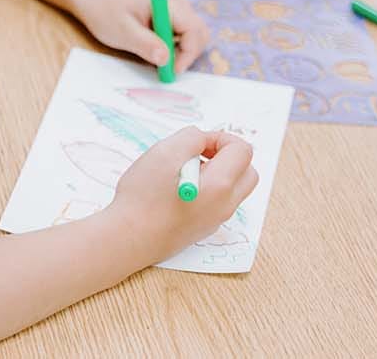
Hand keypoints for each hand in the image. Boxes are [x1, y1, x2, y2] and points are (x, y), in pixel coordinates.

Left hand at [70, 0, 207, 74]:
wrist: (94, 0)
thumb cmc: (105, 13)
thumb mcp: (122, 32)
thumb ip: (145, 44)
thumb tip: (167, 59)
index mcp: (168, 1)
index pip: (193, 30)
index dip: (187, 54)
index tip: (171, 70)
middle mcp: (177, 1)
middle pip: (200, 33)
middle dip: (187, 55)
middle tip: (166, 68)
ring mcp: (177, 7)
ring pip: (194, 36)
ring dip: (181, 52)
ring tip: (156, 57)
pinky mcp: (173, 15)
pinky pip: (184, 35)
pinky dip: (175, 48)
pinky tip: (155, 49)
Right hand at [104, 127, 258, 265]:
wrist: (130, 239)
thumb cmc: (144, 197)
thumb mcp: (164, 152)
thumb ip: (191, 138)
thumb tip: (202, 141)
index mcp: (221, 185)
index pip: (242, 150)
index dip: (219, 138)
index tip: (195, 144)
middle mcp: (225, 205)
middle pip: (246, 171)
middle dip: (226, 155)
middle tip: (197, 154)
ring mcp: (216, 219)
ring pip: (232, 187)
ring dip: (216, 172)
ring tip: (184, 171)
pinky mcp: (203, 227)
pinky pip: (217, 201)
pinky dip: (206, 189)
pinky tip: (177, 190)